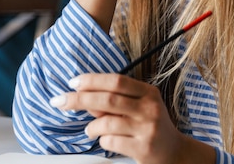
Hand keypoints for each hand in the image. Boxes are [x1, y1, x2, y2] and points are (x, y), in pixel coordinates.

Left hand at [51, 73, 215, 163]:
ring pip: (106, 122)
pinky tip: (106, 140)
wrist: (174, 152)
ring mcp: (147, 128)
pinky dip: (102, 140)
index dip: (93, 80)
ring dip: (91, 126)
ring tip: (90, 130)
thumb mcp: (138, 107)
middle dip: (79, 99)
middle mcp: (150, 108)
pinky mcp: (142, 148)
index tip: (73, 82)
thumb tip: (84, 96)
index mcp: (148, 92)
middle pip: (108, 99)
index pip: (117, 81)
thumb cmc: (150, 125)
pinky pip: (110, 141)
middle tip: (60, 101)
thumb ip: (114, 101)